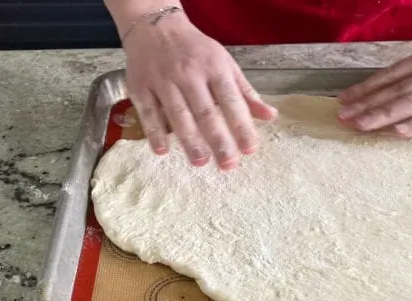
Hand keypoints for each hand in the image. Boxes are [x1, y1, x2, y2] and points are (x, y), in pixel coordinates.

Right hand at [123, 13, 275, 169]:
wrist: (156, 26)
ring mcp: (163, 80)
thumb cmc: (198, 51)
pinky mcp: (141, 87)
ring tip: (200, 161)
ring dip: (189, 140)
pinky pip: (148, 112)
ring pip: (178, 114)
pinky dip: (154, 131)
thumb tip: (271, 116)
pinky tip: (162, 150)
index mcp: (215, 69)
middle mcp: (189, 75)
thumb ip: (247, 94)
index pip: (231, 101)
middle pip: (206, 112)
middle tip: (228, 164)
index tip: (250, 149)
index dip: (241, 126)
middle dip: (218, 140)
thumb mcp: (226, 65)